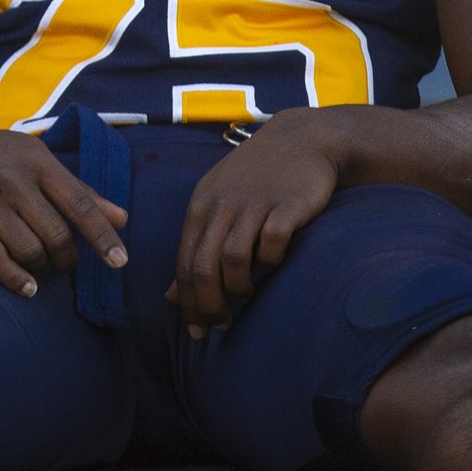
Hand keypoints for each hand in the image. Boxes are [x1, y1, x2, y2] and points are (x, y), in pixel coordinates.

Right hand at [0, 120, 127, 298]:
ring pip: (29, 251)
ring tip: (41, 265)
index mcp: (38, 163)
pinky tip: (28, 287)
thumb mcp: (36, 160)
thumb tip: (122, 217)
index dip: (102, 236)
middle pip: (56, 235)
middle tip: (64, 261)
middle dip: (66, 257)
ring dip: (41, 267)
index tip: (120, 262)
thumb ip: (78, 190)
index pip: (80, 203)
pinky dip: (16, 280)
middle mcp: (14, 182)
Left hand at [165, 110, 342, 335]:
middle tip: (220, 325)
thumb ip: (195, 248)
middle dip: (208, 305)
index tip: (197, 331)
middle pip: (204, 267)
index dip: (187, 303)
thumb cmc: (256, 178)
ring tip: (246, 297)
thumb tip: (170, 297)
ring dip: (238, 287)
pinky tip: (273, 266)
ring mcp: (254, 204)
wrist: (301, 139)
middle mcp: (221, 206)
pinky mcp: (287, 205)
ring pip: (234, 259)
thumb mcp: (216, 205)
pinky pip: (273, 243)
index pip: (184, 264)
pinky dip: (271, 261)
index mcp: (200, 208)